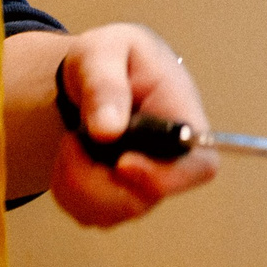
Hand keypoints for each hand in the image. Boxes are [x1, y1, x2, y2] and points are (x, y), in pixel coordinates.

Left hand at [47, 23, 218, 227]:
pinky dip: (67, 190)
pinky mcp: (117, 201)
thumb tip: (108, 130)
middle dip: (93, 179)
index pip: (199, 167)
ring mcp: (145, 187)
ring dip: (75, 181)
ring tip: (73, 139)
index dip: (165, 177)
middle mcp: (170, 162)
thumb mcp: (104, 51)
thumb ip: (105, 85)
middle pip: (142, 200)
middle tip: (73, 138)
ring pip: (110, 213)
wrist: (93, 76)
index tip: (122, 163)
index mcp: (182, 121)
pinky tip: (71, 157)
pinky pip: (89, 215)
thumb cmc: (111, 56)